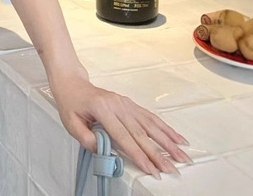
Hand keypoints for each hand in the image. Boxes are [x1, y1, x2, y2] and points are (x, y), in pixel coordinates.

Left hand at [50, 75, 191, 178]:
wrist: (73, 83)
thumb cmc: (71, 102)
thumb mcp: (71, 123)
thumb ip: (87, 139)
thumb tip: (104, 152)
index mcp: (103, 109)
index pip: (124, 137)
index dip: (138, 154)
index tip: (150, 169)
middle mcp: (118, 105)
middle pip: (141, 133)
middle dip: (158, 153)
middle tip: (172, 169)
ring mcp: (126, 104)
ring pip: (151, 125)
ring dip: (168, 141)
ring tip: (182, 155)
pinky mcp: (130, 105)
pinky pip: (151, 117)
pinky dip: (166, 128)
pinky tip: (177, 137)